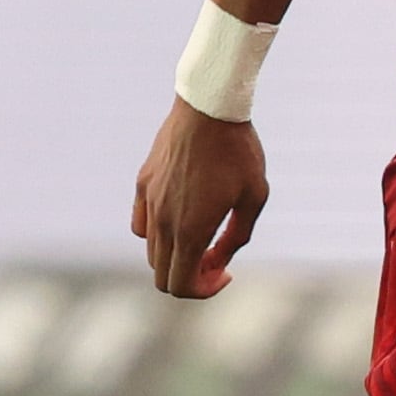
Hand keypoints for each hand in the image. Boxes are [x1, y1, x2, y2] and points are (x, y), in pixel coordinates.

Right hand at [132, 96, 269, 297]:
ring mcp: (149, 202)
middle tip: (214, 259)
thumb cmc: (239, 151)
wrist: (209, 106)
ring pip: (150, 252)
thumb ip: (236, 237)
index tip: (224, 272)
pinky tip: (179, 217)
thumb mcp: (254, 197)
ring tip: (201, 237)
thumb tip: (219, 261)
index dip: (204, 290)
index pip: (182, 286)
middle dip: (190, 277)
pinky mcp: (143, 183)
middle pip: (162, 276)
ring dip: (174, 256)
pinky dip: (156, 234)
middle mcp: (163, 222)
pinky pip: (140, 224)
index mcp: (191, 230)